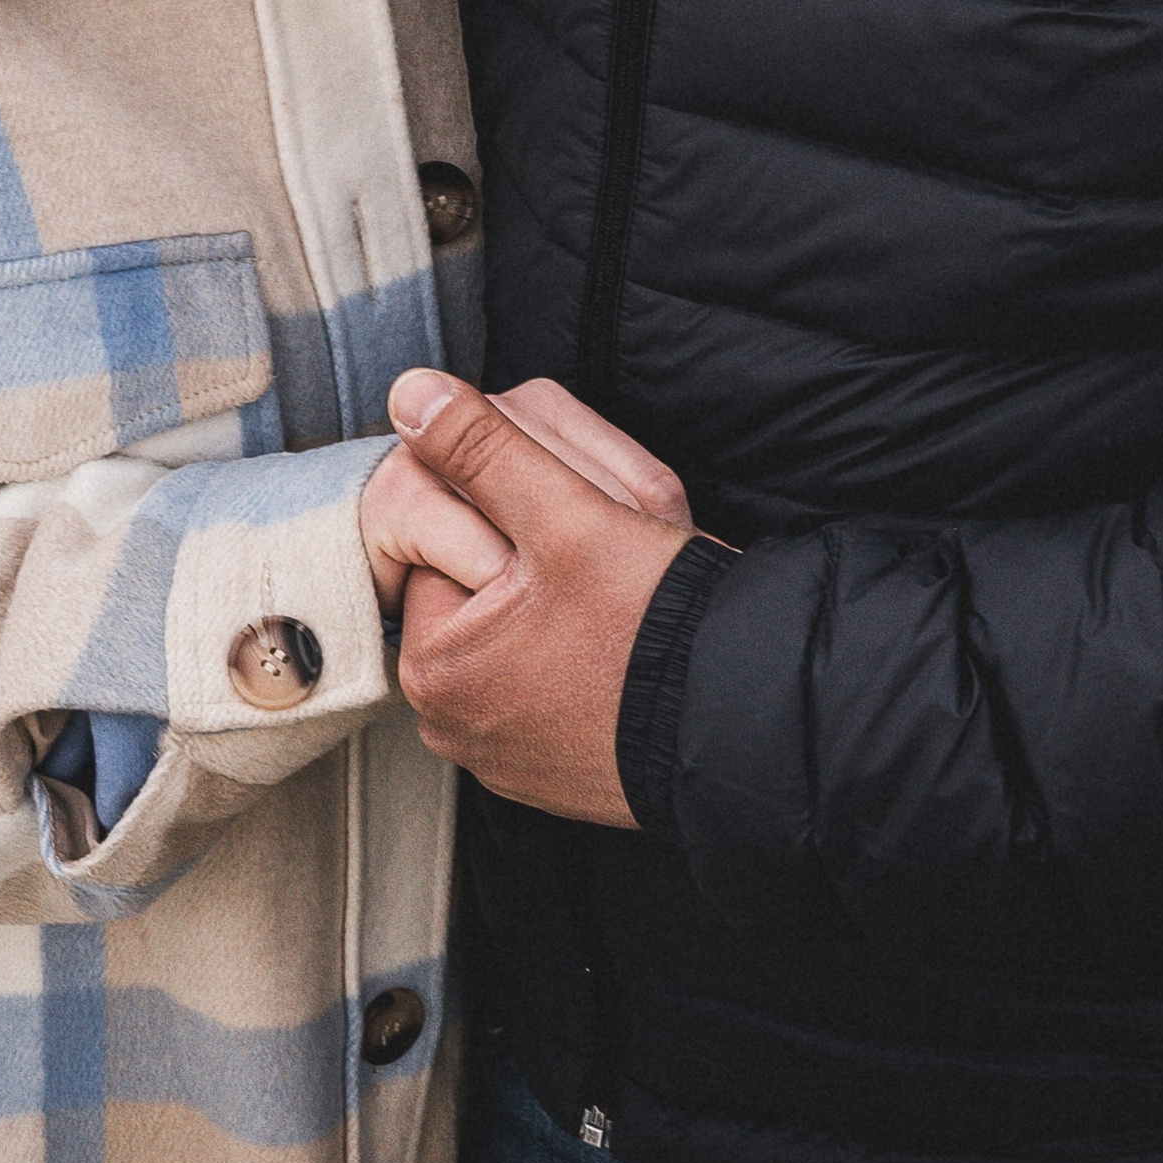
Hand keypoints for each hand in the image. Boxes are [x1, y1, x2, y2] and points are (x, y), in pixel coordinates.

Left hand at [376, 371, 694, 825]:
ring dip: (569, 600)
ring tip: (629, 603)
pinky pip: (554, 682)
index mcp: (433, 665)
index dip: (520, 507)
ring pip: (524, 631)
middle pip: (488, 588)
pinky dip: (586, 655)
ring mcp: (503, 754)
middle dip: (545, 556)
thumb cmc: (659, 632)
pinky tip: (630, 645)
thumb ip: (483, 447)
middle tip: (615, 566)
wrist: (752, 726)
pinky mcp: (552, 770)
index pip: (452, 538)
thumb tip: (410, 393)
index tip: (580, 520)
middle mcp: (453, 722)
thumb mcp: (566, 517)